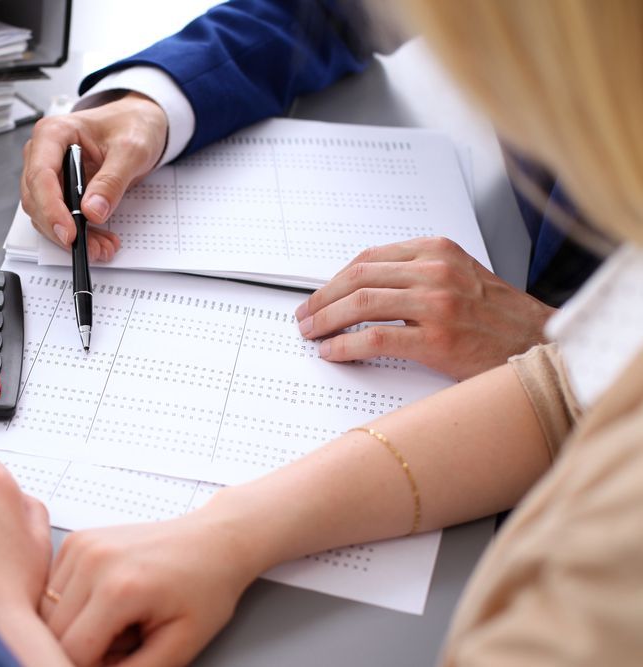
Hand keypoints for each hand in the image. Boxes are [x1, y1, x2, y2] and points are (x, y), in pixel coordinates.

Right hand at [21, 92, 168, 261]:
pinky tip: (98, 240)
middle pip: (37, 199)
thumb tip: (93, 210)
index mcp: (54, 133)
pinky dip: (78, 234)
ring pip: (45, 214)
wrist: (138, 124)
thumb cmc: (132, 125)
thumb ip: (112, 180)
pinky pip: (60, 218)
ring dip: (70, 236)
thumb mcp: (131, 150)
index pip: (41, 174)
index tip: (69, 232)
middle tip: (91, 247)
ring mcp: (50, 173)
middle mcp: (44, 153)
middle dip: (62, 228)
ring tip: (101, 246)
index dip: (51, 208)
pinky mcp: (60, 190)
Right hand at [40, 509, 262, 666]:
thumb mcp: (181, 645)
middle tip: (126, 641)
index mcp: (118, 588)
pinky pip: (53, 589)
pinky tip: (106, 602)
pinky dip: (72, 605)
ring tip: (118, 620)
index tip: (120, 661)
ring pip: (47, 611)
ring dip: (74, 626)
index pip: (71, 651)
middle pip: (53, 631)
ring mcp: (82, 545)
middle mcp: (93, 560)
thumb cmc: (206, 586)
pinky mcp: (77, 541)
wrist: (215, 541)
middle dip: (82, 648)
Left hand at [294, 237, 555, 379]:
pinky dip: (345, 345)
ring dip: (326, 320)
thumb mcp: (459, 277)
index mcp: (438, 250)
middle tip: (304, 317)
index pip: (368, 259)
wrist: (540, 345)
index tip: (316, 296)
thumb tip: (361, 291)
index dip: (334, 279)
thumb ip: (417, 274)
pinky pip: (375, 338)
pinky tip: (332, 351)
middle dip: (321, 299)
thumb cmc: (498, 318)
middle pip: (358, 278)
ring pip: (361, 304)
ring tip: (311, 334)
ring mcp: (437, 304)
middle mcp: (436, 270)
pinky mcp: (437, 339)